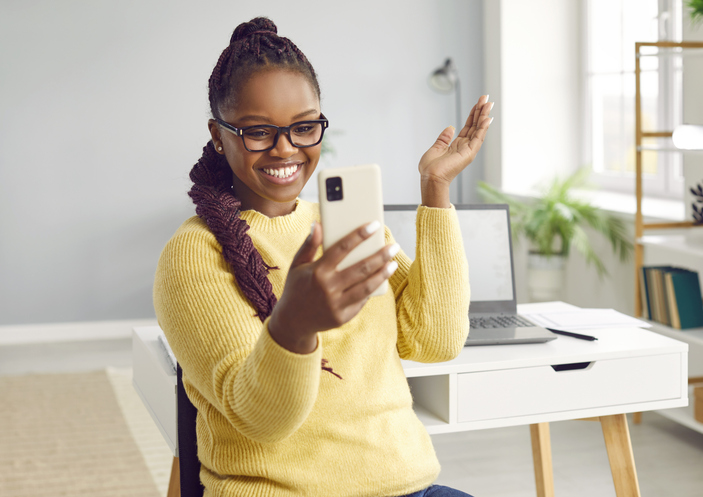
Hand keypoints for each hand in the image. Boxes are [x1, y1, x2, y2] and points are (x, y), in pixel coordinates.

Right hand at [268, 222, 399, 353]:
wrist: (292, 321)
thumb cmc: (297, 287)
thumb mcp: (297, 264)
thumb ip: (309, 244)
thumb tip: (318, 224)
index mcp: (317, 271)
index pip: (342, 248)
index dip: (359, 235)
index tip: (374, 225)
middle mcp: (327, 288)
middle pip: (361, 268)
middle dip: (380, 255)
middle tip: (393, 246)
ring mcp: (336, 304)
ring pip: (366, 286)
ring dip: (382, 274)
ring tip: (392, 264)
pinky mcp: (343, 317)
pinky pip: (362, 300)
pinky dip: (372, 289)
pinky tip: (380, 279)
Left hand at [419, 95, 492, 206]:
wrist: (431, 177)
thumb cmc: (430, 168)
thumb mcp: (436, 148)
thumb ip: (443, 138)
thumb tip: (450, 127)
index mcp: (456, 145)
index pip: (468, 126)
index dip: (473, 115)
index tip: (478, 104)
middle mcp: (464, 146)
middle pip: (475, 125)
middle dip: (481, 111)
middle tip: (486, 98)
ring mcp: (468, 150)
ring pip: (478, 129)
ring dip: (484, 116)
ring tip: (488, 103)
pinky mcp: (469, 153)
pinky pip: (478, 138)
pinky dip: (483, 128)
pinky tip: (487, 118)